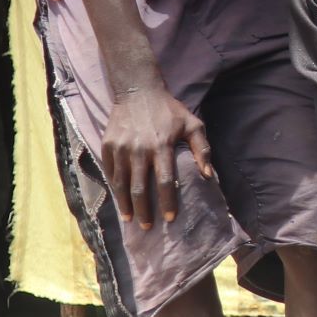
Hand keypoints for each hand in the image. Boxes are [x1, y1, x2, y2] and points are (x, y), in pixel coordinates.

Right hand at [100, 85, 215, 228]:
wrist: (137, 89)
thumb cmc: (169, 110)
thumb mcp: (192, 124)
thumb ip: (202, 149)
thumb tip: (208, 175)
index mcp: (162, 145)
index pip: (165, 181)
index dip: (167, 202)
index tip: (169, 219)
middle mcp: (139, 149)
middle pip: (140, 188)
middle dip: (143, 211)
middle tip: (146, 226)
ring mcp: (121, 147)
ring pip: (121, 183)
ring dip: (125, 204)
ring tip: (129, 218)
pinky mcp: (108, 145)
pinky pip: (110, 171)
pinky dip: (114, 187)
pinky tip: (119, 198)